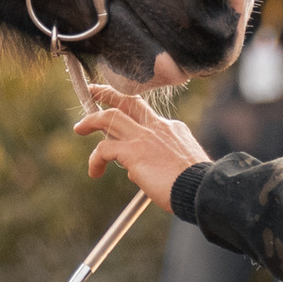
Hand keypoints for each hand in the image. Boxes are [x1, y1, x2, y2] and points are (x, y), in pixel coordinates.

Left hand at [74, 84, 209, 201]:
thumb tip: (133, 172)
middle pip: (127, 100)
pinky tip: (94, 171)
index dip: (129, 117)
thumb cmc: (196, 185)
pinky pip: (103, 149)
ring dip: (91, 120)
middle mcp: (157, 127)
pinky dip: (95, 159)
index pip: (145, 116)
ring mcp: (144, 137)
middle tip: (92, 91)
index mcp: (172, 128)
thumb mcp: (180, 167)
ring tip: (79, 128)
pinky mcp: (133, 152)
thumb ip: (157, 163)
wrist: (203, 190)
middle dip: (107, 93)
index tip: (118, 120)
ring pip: (109, 117)